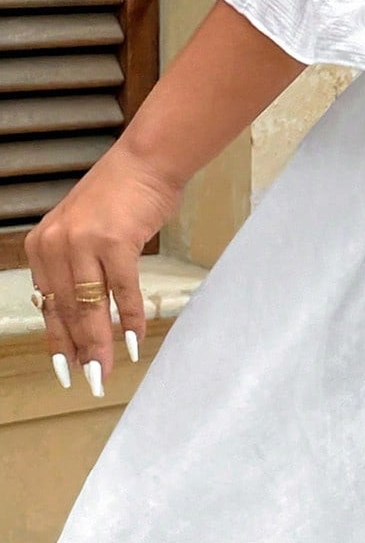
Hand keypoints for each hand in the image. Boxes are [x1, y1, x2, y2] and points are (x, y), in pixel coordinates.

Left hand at [24, 143, 184, 394]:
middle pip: (67, 310)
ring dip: (101, 343)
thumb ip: (75, 269)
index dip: (58, 340)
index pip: (48, 304)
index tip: (67, 369)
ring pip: (90, 306)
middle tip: (90, 380)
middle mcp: (55, 244)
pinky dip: (129, 318)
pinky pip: (121, 291)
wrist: (145, 162)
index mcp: (41, 245)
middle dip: (80, 350)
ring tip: (107, 370)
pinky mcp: (114, 242)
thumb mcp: (82, 231)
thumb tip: (82, 317)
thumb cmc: (119, 196)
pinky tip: (133, 339)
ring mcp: (82, 243)